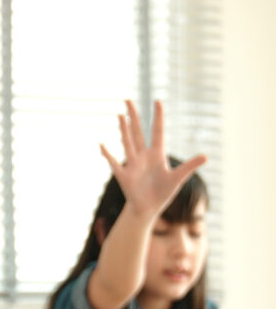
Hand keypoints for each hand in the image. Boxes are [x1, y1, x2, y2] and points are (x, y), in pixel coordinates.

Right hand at [99, 100, 206, 218]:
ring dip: (123, 130)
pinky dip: (108, 155)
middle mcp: (143, 155)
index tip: (157, 102)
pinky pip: (114, 163)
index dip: (158, 117)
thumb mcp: (178, 178)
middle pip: (138, 132)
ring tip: (120, 115)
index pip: (157, 131)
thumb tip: (206, 156)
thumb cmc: (163, 192)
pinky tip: (102, 145)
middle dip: (134, 116)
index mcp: (157, 154)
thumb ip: (190, 166)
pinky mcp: (124, 175)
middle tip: (128, 100)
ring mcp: (132, 164)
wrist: (148, 208)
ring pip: (127, 143)